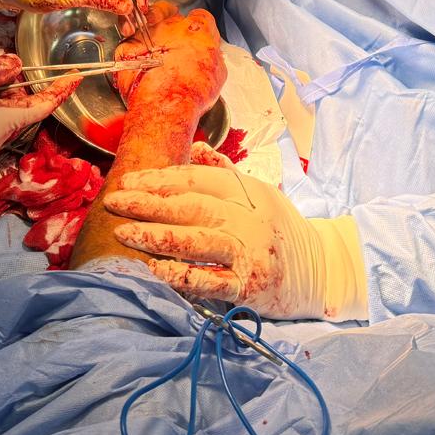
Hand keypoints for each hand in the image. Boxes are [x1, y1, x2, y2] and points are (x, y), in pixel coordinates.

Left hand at [103, 163, 366, 319]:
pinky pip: (207, 280)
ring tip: (124, 234)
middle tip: (114, 202)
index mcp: (246, 192)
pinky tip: (154, 269)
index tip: (128, 182)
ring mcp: (247, 253)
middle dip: (147, 204)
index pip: (196, 180)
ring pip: (194, 241)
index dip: (159, 179)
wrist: (321, 271)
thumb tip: (195, 147)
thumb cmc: (280, 229)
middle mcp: (246, 219)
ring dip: (155, 237)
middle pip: (190, 207)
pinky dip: (178, 274)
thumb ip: (223, 172)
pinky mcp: (247, 286)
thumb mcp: (258, 193)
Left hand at [112, 2, 224, 111]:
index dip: (197, 25)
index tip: (194, 34)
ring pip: (148, 20)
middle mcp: (173, 26)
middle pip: (171, 13)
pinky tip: (139, 61)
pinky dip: (132, 50)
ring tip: (153, 46)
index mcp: (198, 30)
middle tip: (171, 37)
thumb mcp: (217, 74)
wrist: (165, 107)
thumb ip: (213, 57)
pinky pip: (129, 41)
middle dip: (171, 21)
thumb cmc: (191, 94)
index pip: (200, 16)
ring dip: (150, 28)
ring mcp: (149, 34)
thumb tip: (210, 57)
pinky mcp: (128, 47)